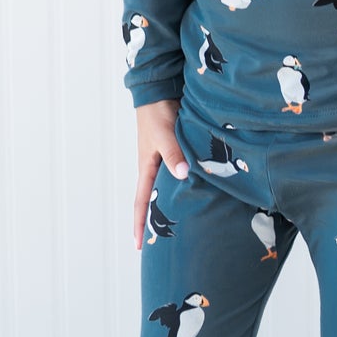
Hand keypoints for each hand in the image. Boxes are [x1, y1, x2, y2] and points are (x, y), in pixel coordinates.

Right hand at [134, 99, 191, 250]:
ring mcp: (165, 161)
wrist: (159, 91)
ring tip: (181, 226)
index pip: (142, 202)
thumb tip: (182, 175)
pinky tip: (196, 195)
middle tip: (161, 244)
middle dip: (155, 222)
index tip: (139, 246)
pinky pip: (180, 175)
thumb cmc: (157, 112)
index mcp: (147, 167)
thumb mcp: (164, 134)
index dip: (140, 224)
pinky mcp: (177, 152)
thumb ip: (173, 153)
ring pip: (168, 189)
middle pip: (154, 201)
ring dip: (171, 206)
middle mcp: (155, 168)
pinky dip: (185, 188)